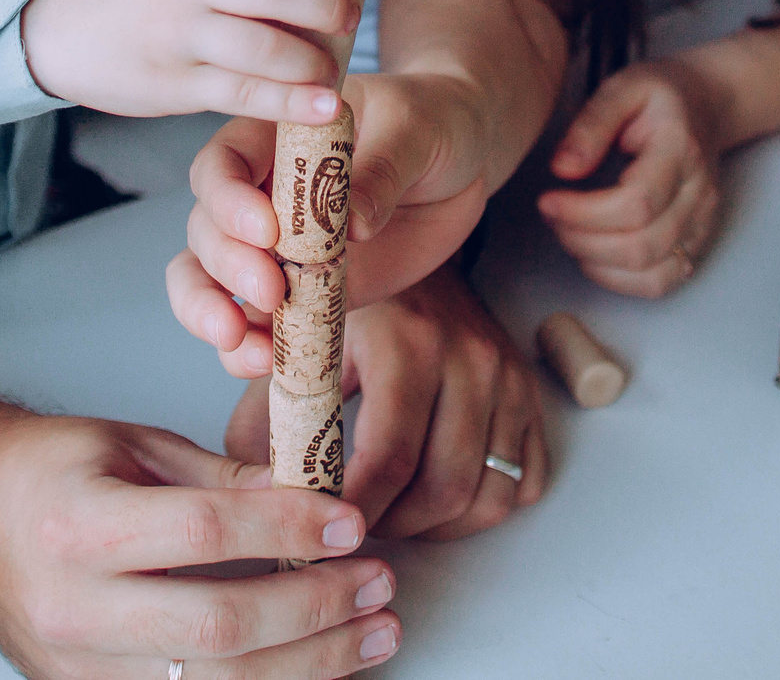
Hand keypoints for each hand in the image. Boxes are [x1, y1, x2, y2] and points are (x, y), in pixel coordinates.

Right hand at [0, 380, 402, 676]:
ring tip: (375, 632)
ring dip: (310, 664)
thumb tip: (314, 492)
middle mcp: (72, 608)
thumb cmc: (50, 469)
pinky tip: (318, 669)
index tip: (351, 522)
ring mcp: (77, 668)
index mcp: (78, 525)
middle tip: (378, 583)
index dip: (285, 529)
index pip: (200, 534)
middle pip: (215, 629)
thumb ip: (222, 475)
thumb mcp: (133, 445)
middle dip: (313, 609)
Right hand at [25, 0, 367, 123]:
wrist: (59, 29)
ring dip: (312, 61)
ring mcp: (179, 31)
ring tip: (332, 72)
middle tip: (349, 24)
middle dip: (325, 7)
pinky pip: (243, 92)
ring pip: (263, 44)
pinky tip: (323, 108)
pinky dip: (290, 102)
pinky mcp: (174, 81)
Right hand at [168, 73, 490, 374]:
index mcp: (273, 138)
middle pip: (207, 228)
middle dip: (226, 265)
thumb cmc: (430, 122)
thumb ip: (384, 167)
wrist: (461, 164)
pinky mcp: (304, 293)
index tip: (267, 230)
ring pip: (207, 280)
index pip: (223, 164)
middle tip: (270, 289)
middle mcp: (261, 194)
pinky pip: (257, 324)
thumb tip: (352, 222)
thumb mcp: (416, 127)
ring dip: (210, 313)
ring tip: (241, 341)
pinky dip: (246, 348)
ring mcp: (277, 249)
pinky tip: (265, 363)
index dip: (229, 199)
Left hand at [220, 268, 547, 539]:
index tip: (324, 530)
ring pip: (489, 497)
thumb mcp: (302, 344)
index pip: (390, 459)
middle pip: (444, 489)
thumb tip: (249, 493)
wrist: (413, 248)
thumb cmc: (349, 303)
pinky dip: (484, 506)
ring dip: (440, 526)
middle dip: (397, 527)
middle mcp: (469, 358)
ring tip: (395, 516)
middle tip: (356, 528)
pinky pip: (524, 481)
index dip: (355, 511)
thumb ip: (268, 413)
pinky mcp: (529, 393)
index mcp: (408, 342)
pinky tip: (440, 496)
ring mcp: (508, 377)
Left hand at [537, 55, 727, 297]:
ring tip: (570, 231)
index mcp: (682, 150)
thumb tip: (563, 169)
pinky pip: (662, 282)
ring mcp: (702, 223)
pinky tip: (594, 253)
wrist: (708, 104)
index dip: (584, 213)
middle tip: (553, 214)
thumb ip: (591, 125)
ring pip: (651, 274)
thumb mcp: (622, 88)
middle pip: (641, 246)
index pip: (637, 203)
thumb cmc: (661, 96)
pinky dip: (620, 280)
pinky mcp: (696, 242)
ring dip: (597, 262)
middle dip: (582, 240)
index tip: (548, 199)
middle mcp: (699, 194)